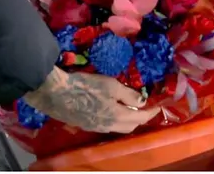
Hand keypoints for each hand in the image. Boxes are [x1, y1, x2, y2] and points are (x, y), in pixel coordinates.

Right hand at [24, 67, 159, 132]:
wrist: (55, 93)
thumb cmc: (85, 86)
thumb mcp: (111, 85)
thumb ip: (129, 95)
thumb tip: (142, 102)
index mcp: (116, 116)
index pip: (140, 118)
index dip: (150, 112)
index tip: (158, 106)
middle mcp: (108, 126)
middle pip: (130, 126)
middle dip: (140, 118)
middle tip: (145, 107)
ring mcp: (95, 128)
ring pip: (118, 127)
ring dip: (128, 120)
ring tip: (131, 108)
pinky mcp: (86, 125)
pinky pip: (107, 126)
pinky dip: (116, 120)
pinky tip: (114, 110)